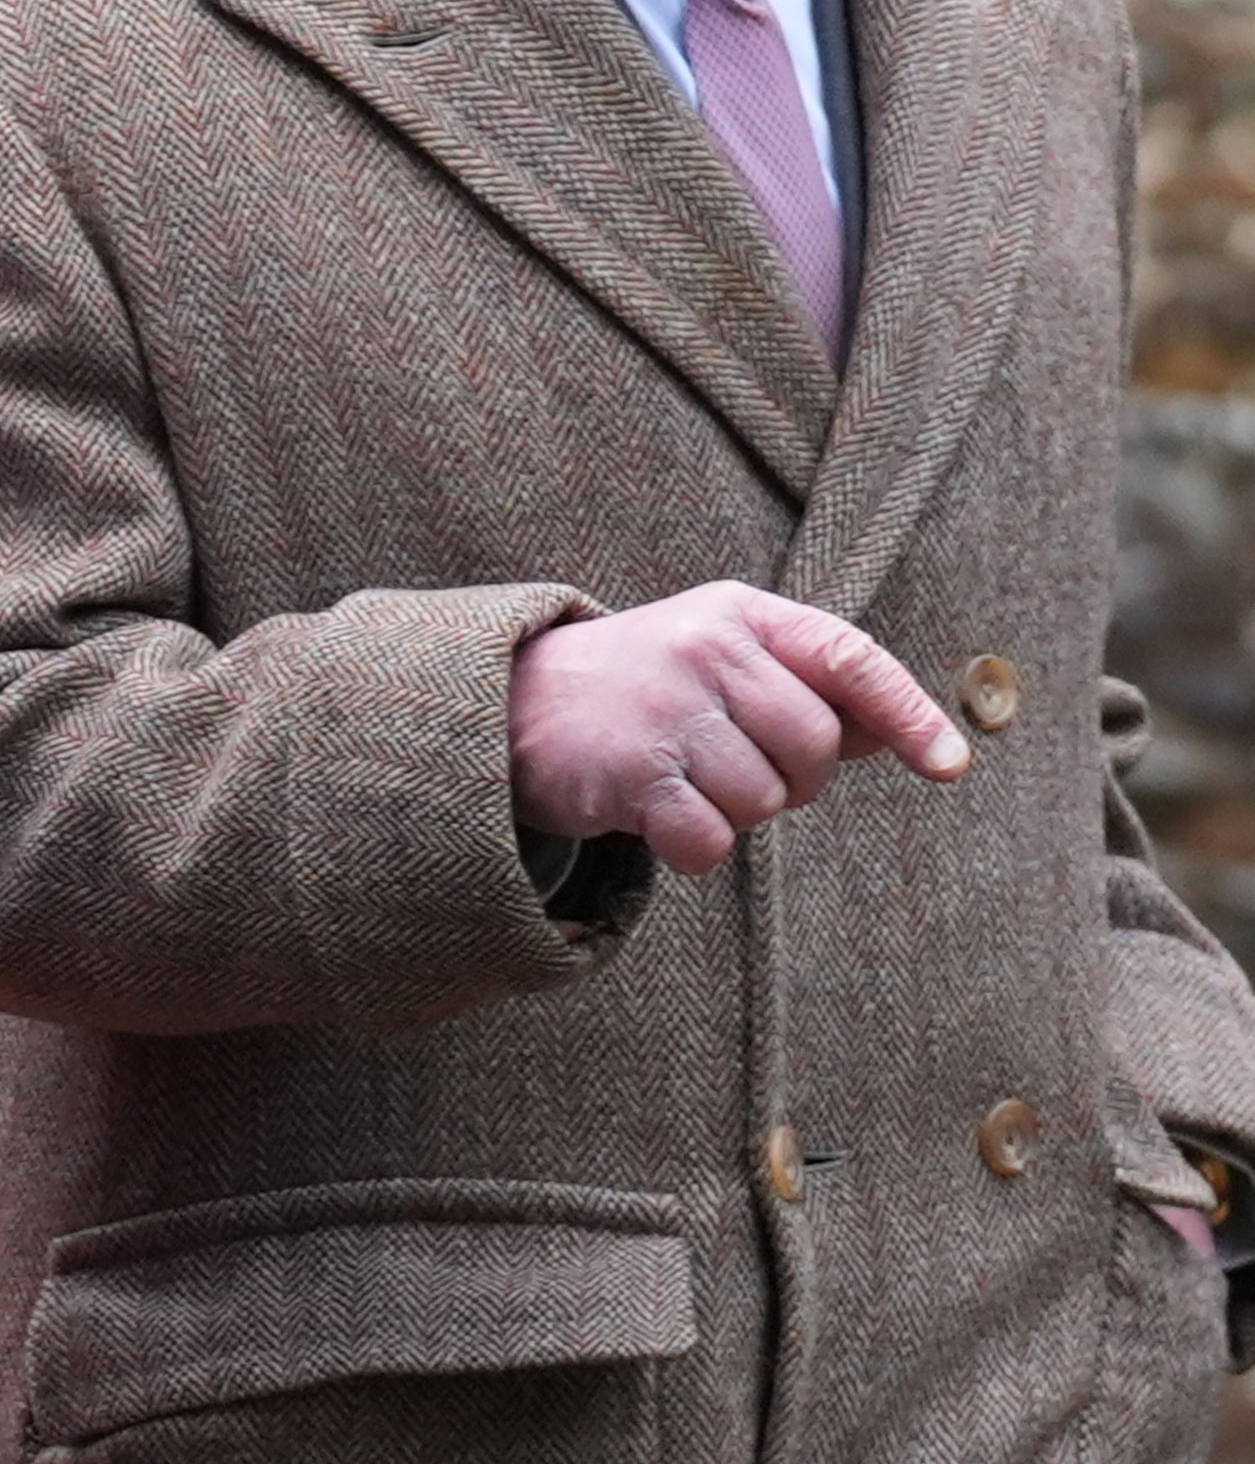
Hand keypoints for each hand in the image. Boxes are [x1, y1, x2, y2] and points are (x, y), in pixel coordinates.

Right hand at [507, 582, 970, 875]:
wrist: (512, 704)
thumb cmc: (641, 685)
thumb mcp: (720, 656)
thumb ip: (804, 685)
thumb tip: (901, 734)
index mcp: (740, 615)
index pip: (848, 658)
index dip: (909, 713)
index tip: (951, 765)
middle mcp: (706, 651)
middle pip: (815, 747)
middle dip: (793, 779)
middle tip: (737, 767)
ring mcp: (667, 711)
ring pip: (765, 801)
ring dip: (735, 812)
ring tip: (684, 780)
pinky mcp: (632, 775)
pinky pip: (713, 842)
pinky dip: (696, 848)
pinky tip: (659, 817)